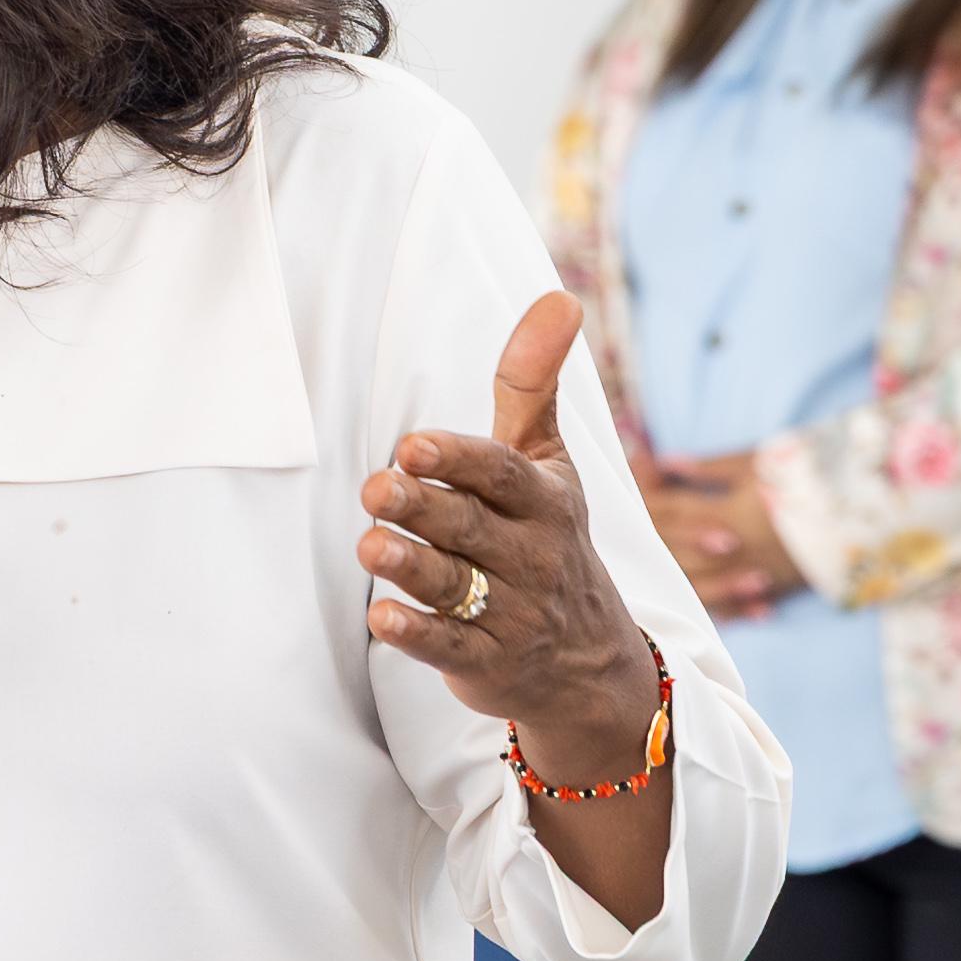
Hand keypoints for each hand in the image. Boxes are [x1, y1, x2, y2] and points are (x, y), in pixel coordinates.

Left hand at [359, 290, 661, 790]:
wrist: (590, 663)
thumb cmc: (548, 539)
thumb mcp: (548, 463)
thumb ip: (532, 384)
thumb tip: (558, 296)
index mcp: (545, 501)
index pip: (503, 474)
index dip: (460, 459)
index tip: (414, 445)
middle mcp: (532, 556)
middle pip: (472, 528)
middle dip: (424, 508)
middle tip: (376, 489)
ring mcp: (511, 614)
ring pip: (456, 587)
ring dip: (412, 567)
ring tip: (370, 546)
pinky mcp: (486, 663)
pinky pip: (450, 649)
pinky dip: (417, 636)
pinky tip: (381, 619)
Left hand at [635, 445, 804, 621]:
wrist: (866, 509)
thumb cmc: (810, 475)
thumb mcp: (760, 463)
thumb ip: (712, 467)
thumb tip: (668, 461)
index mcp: (728, 514)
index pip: (673, 511)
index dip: (649, 503)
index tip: (631, 499)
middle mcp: (736, 549)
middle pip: (680, 552)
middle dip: (653, 545)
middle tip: (625, 543)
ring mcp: (755, 572)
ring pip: (704, 584)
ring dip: (680, 582)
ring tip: (654, 583)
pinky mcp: (776, 586)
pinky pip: (740, 604)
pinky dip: (723, 608)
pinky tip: (708, 610)